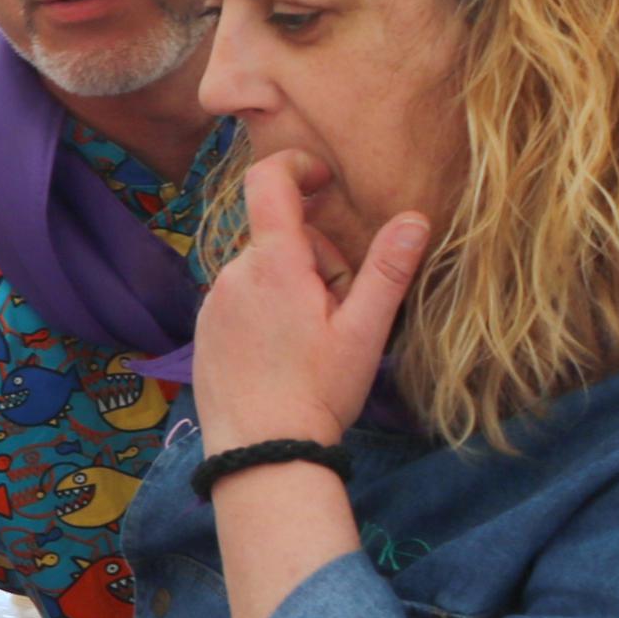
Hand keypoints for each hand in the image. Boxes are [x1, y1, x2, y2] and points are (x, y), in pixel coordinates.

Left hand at [196, 152, 428, 451]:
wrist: (261, 451)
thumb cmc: (318, 392)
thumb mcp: (364, 331)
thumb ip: (388, 270)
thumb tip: (414, 218)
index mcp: (273, 264)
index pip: (269, 181)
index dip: (297, 166)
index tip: (324, 180)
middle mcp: (233, 274)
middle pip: (280, 238)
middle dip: (316, 259)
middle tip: (340, 311)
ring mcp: (213, 302)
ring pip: (262, 272)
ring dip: (292, 288)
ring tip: (313, 340)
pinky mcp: (204, 329)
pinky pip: (241, 300)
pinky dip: (267, 311)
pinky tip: (284, 354)